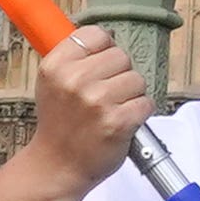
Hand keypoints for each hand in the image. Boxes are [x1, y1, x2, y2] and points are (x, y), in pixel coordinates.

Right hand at [24, 25, 152, 192]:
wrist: (58, 165)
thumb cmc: (60, 124)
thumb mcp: (53, 83)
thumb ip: (75, 58)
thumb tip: (107, 37)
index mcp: (56, 66)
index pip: (96, 35)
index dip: (105, 50)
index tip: (101, 66)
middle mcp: (74, 80)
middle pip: (121, 56)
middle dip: (120, 75)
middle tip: (105, 96)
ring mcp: (97, 101)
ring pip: (137, 79)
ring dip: (131, 96)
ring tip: (112, 110)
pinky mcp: (117, 122)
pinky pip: (146, 103)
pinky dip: (140, 113)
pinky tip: (123, 122)